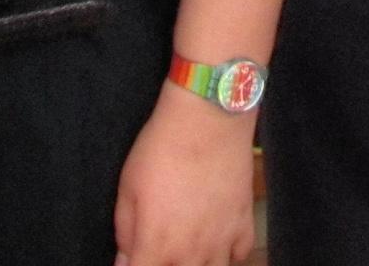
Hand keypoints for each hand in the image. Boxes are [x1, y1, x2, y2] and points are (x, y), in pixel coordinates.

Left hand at [113, 87, 256, 265]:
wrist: (208, 118)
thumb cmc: (162, 148)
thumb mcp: (128, 187)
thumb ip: (125, 231)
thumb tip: (124, 259)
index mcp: (156, 245)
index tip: (134, 258)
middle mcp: (190, 252)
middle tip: (161, 249)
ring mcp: (221, 240)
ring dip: (197, 265)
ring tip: (188, 251)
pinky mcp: (244, 223)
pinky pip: (239, 256)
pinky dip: (228, 255)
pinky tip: (217, 241)